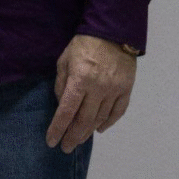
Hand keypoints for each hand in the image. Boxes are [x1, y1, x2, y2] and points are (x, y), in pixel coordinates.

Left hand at [45, 34, 136, 153]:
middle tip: (66, 147)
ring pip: (100, 119)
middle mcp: (98, 87)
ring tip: (79, 139)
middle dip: (73, 137)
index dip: (58, 128)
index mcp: (80, 79)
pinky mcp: (126, 88)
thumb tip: (61, 105)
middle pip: (84, 120)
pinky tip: (99, 128)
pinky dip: (108, 123)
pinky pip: (118, 112)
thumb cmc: (84, 44)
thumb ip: (61, 83)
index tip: (51, 141)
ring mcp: (114, 89)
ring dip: (88, 132)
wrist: (112, 30)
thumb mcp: (65, 60)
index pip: (67, 111)